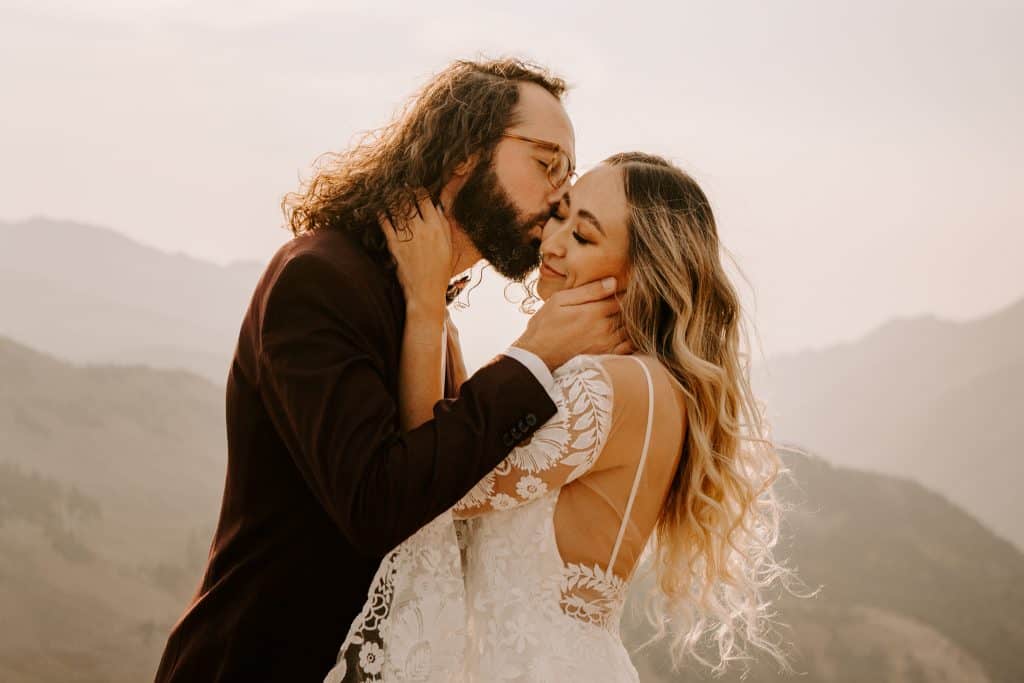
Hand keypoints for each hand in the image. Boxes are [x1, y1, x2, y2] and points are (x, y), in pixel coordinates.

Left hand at [380, 194, 453, 315]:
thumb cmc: (440, 271)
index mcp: (437, 228)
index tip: (415, 188)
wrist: (425, 291)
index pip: (425, 199)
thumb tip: (438, 207)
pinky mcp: (394, 245)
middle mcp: (422, 229)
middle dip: (403, 192)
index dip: (419, 190)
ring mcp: (407, 237)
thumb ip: (444, 225)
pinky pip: (385, 223)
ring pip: (396, 209)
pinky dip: (381, 214)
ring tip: (389, 195)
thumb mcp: (449, 247)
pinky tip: (380, 210)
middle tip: (399, 187)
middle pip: (409, 201)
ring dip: (392, 200)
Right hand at [513, 277, 633, 370]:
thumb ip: (588, 291)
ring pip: (630, 328)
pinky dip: (630, 338)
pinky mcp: (605, 355)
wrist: (538, 355)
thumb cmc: (546, 324)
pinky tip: (623, 333)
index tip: (623, 288)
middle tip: (626, 301)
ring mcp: (606, 344)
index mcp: (594, 312)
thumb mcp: (560, 300)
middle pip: (628, 313)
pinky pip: (628, 347)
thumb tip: (613, 281)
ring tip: (623, 315)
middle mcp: (604, 328)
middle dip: (629, 306)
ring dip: (630, 321)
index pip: (622, 297)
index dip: (624, 292)